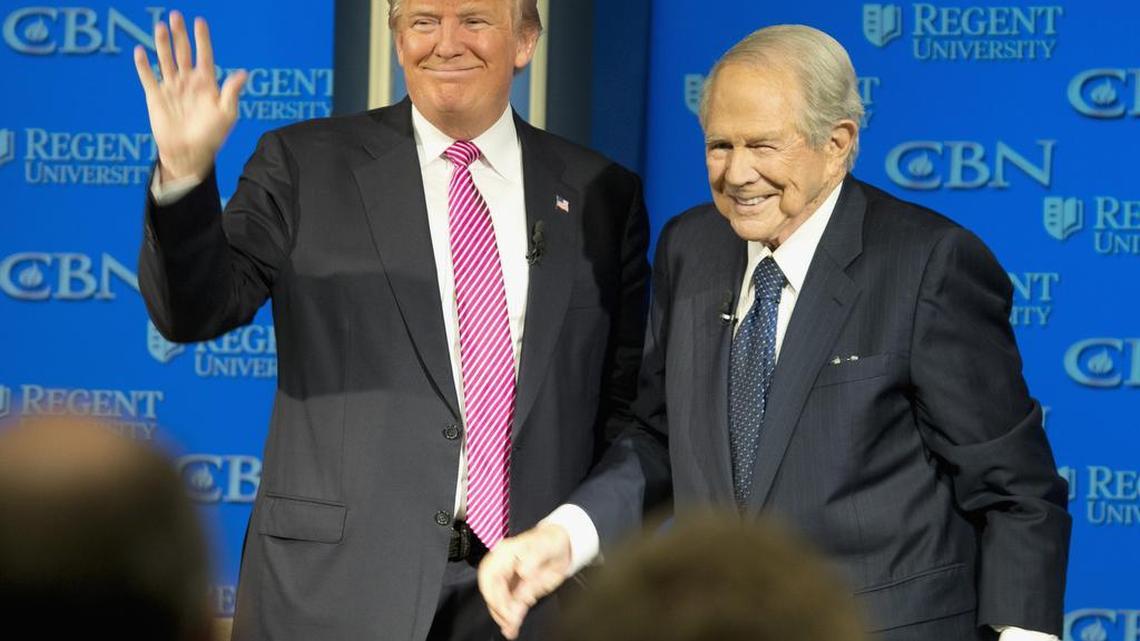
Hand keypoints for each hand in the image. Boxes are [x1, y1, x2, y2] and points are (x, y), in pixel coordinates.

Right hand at [133, 11, 246, 181]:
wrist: (189, 154)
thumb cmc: (212, 137)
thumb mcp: (226, 115)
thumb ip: (231, 93)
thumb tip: (243, 74)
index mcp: (206, 84)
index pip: (204, 56)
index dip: (202, 39)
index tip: (199, 22)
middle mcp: (188, 82)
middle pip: (183, 52)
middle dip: (180, 35)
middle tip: (175, 16)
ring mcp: (171, 88)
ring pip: (166, 60)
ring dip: (162, 43)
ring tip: (160, 26)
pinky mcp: (156, 97)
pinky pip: (148, 77)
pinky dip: (143, 65)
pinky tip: (140, 51)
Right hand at [478, 523, 571, 639]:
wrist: (561, 547)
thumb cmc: (551, 542)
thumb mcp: (545, 546)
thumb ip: (533, 558)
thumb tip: (523, 571)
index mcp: (505, 553)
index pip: (490, 575)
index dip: (495, 594)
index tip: (506, 608)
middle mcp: (502, 566)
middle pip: (490, 589)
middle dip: (498, 607)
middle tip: (510, 621)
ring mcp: (508, 579)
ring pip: (497, 600)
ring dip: (502, 616)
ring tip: (511, 628)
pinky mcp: (515, 590)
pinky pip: (508, 605)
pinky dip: (509, 617)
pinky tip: (511, 627)